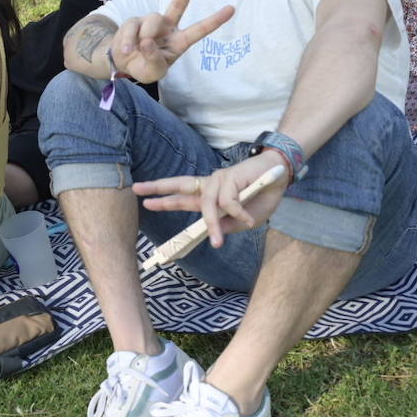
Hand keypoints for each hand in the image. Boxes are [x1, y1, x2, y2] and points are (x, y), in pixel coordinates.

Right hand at [111, 0, 234, 82]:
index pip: (199, 30)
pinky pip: (132, 27)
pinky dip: (127, 40)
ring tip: (136, 49)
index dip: (215, 20)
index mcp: (179, 42)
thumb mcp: (153, 73)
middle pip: (178, 5)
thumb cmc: (144, 67)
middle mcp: (168, 28)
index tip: (231, 9)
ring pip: (152, 20)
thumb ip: (153, 60)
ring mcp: (151, 22)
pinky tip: (126, 50)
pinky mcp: (134, 21)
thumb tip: (147, 42)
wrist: (123, 64)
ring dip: (145, 35)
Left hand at [134, 150, 287, 248]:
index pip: (181, 196)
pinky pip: (229, 202)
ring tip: (217, 242)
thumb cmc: (261, 196)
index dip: (163, 199)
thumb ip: (227, 225)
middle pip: (179, 185)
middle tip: (137, 191)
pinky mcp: (231, 177)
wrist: (280, 175)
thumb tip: (213, 232)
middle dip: (158, 189)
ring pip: (206, 204)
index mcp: (209, 194)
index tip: (145, 202)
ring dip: (211, 224)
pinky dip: (239, 212)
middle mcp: (210, 185)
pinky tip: (249, 218)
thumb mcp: (244, 220)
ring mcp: (219, 180)